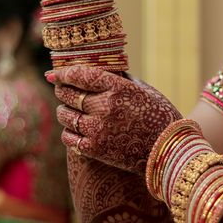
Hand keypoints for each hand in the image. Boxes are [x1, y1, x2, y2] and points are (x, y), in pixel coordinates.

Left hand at [52, 66, 181, 174]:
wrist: (169, 150)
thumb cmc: (160, 117)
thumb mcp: (144, 90)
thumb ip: (120, 80)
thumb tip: (101, 71)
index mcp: (118, 88)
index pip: (80, 75)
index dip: (63, 73)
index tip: (53, 73)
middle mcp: (105, 106)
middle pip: (69, 94)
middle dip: (61, 90)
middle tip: (60, 90)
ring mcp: (98, 129)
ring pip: (65, 115)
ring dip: (63, 111)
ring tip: (66, 111)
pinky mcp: (95, 149)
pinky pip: (69, 138)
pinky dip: (67, 132)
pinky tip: (72, 130)